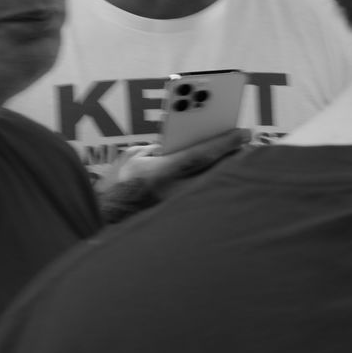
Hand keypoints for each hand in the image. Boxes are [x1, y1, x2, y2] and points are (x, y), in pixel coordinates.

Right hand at [99, 127, 249, 222]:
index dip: (225, 142)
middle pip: (215, 172)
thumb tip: (188, 143)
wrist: (101, 220)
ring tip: (243, 160)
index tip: (244, 132)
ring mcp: (177, 208)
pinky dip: (215, 188)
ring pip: (213, 187)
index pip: (200, 155)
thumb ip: (161, 148)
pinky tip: (225, 181)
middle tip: (250, 145)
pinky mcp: (178, 218)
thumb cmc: (116, 184)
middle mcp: (172, 193)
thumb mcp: (134, 157)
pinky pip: (204, 199)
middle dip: (233, 157)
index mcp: (159, 174)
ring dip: (228, 173)